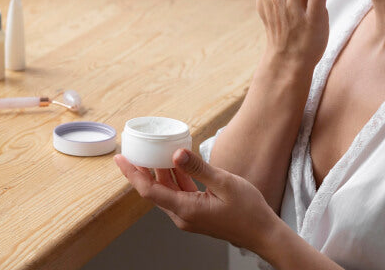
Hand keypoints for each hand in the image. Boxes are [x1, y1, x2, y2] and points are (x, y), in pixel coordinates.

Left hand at [115, 149, 281, 252]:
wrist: (264, 233)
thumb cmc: (249, 212)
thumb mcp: (224, 183)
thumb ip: (198, 168)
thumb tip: (175, 154)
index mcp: (186, 209)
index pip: (149, 190)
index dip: (132, 173)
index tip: (120, 158)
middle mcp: (183, 215)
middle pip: (154, 191)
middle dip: (142, 170)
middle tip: (134, 149)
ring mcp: (189, 216)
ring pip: (167, 192)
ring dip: (160, 173)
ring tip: (153, 151)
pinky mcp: (197, 214)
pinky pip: (179, 194)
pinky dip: (175, 178)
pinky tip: (176, 163)